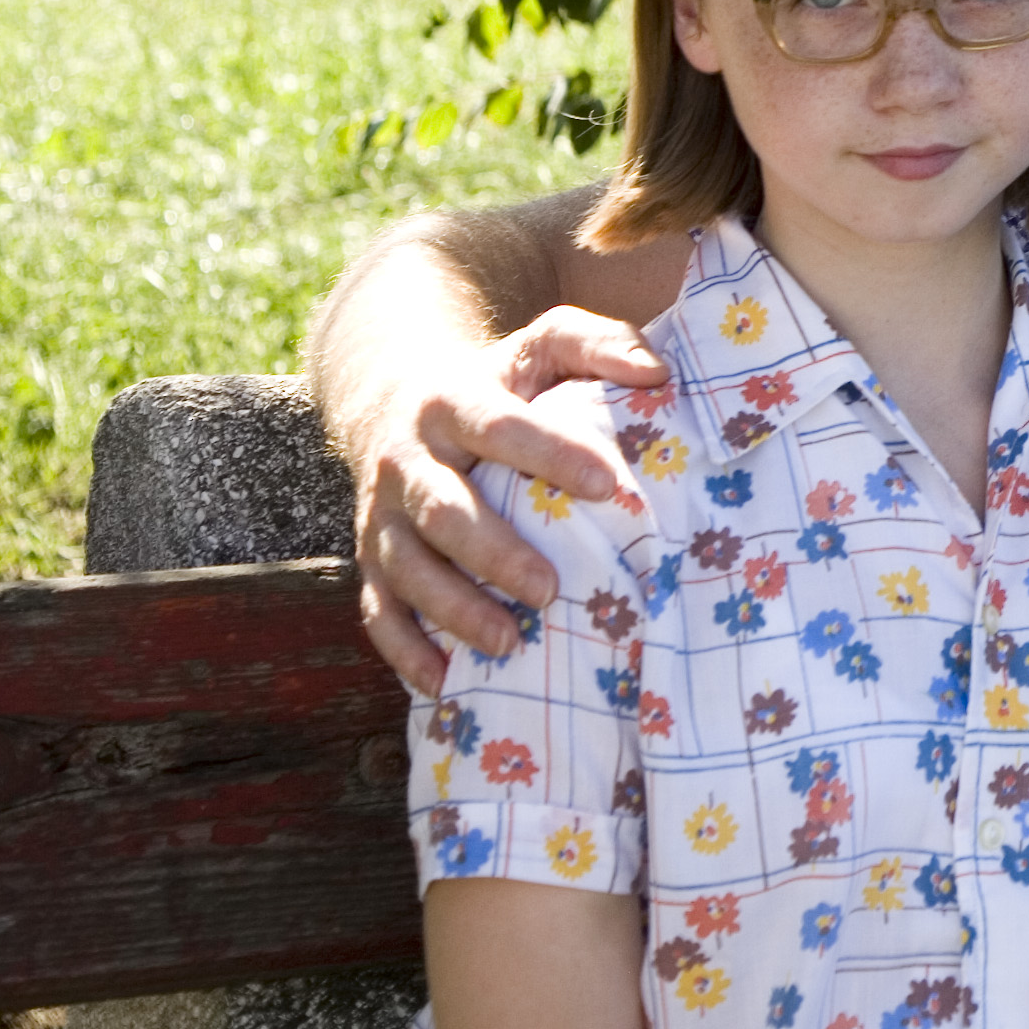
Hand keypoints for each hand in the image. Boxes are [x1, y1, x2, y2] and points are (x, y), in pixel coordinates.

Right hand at [352, 307, 665, 691]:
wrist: (397, 399)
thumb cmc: (499, 381)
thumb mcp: (544, 345)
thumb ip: (599, 344)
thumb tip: (658, 372)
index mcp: (452, 402)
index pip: (500, 427)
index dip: (552, 454)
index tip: (611, 486)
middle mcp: (407, 460)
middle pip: (443, 510)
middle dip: (494, 554)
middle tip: (552, 589)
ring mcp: (380, 516)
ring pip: (406, 569)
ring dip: (454, 610)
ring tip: (510, 644)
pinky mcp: (370, 560)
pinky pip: (378, 612)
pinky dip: (406, 651)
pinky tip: (446, 684)